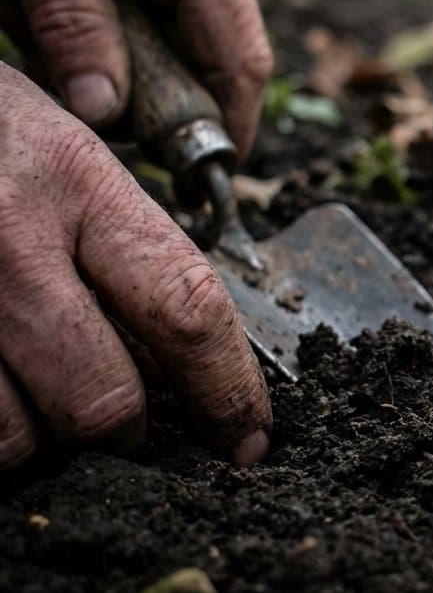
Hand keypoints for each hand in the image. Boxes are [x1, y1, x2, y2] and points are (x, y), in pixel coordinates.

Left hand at [0, 0, 271, 154]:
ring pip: (191, 16)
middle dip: (154, 78)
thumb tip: (105, 113)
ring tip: (51, 3)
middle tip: (81, 83)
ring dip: (133, 35)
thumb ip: (65, 20)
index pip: (240, 61)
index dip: (228, 127)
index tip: (201, 179)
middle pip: (216, 45)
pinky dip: (129, 1)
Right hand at [0, 66, 271, 469]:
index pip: (186, 309)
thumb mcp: (64, 152)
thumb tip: (181, 354)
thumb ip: (125, 240)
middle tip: (125, 423)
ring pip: (15, 438)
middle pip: (101, 400)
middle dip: (125, 432)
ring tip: (38, 394)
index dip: (228, 389)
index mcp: (78, 183)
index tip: (249, 436)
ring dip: (39, 440)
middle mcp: (10, 238)